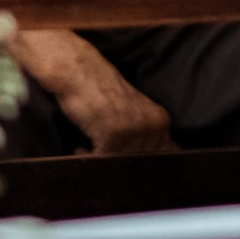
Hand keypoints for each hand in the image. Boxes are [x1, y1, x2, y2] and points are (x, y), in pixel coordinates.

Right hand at [5, 29, 175, 154]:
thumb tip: (151, 164)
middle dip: (118, 165)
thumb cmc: (101, 94)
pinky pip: (101, 160)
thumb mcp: (133, 113)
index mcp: (160, 120)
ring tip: (88, 149)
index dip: (138, 165)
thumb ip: (145, 138)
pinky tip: (80, 148)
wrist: (79, 73)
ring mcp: (133, 130)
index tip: (122, 160)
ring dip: (100, 160)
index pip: (160, 158)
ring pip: (120, 164)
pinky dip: (87, 158)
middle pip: (139, 164)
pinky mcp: (113, 134)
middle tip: (99, 152)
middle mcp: (152, 125)